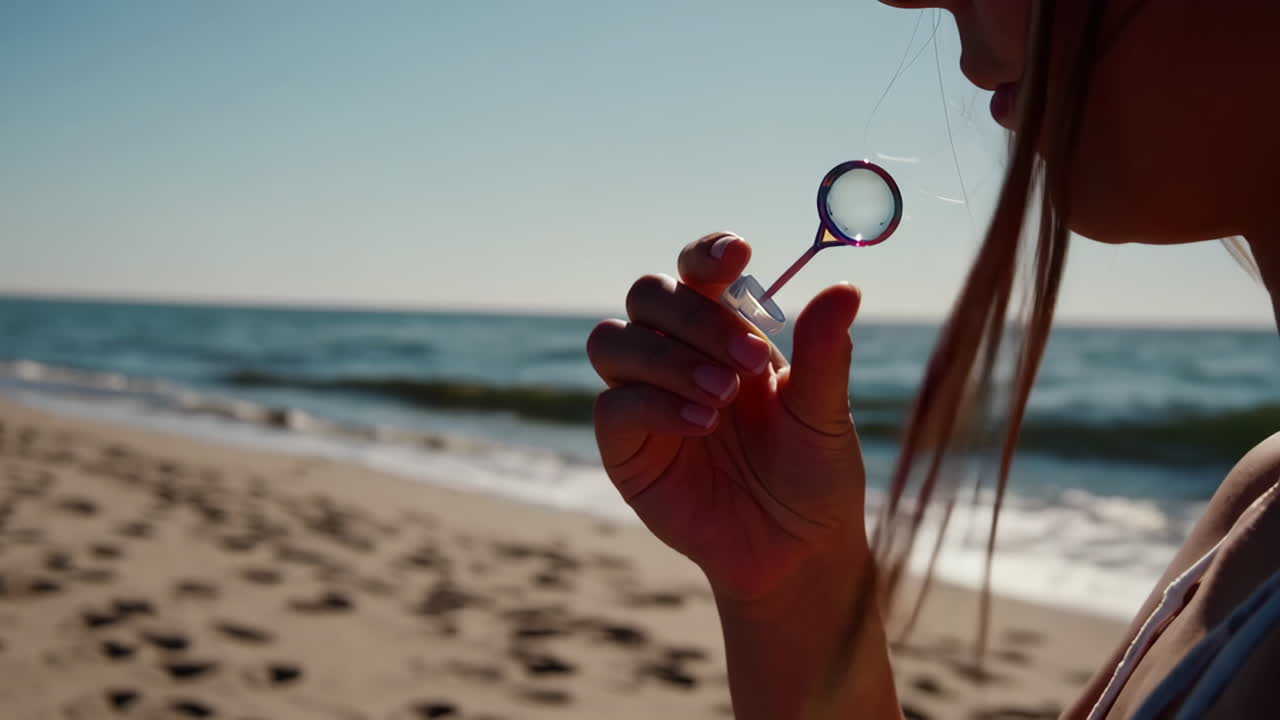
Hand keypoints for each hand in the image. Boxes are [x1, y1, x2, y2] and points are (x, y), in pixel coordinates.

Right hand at [587, 232, 869, 603]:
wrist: (797, 551)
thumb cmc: (812, 474)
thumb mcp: (825, 413)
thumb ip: (825, 354)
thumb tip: (846, 289)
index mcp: (724, 333)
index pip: (696, 271)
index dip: (706, 253)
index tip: (739, 255)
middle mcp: (676, 354)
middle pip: (647, 296)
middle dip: (695, 318)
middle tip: (750, 362)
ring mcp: (644, 398)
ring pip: (613, 341)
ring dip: (667, 357)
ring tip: (723, 397)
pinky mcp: (625, 447)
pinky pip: (614, 406)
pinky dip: (656, 406)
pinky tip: (703, 425)